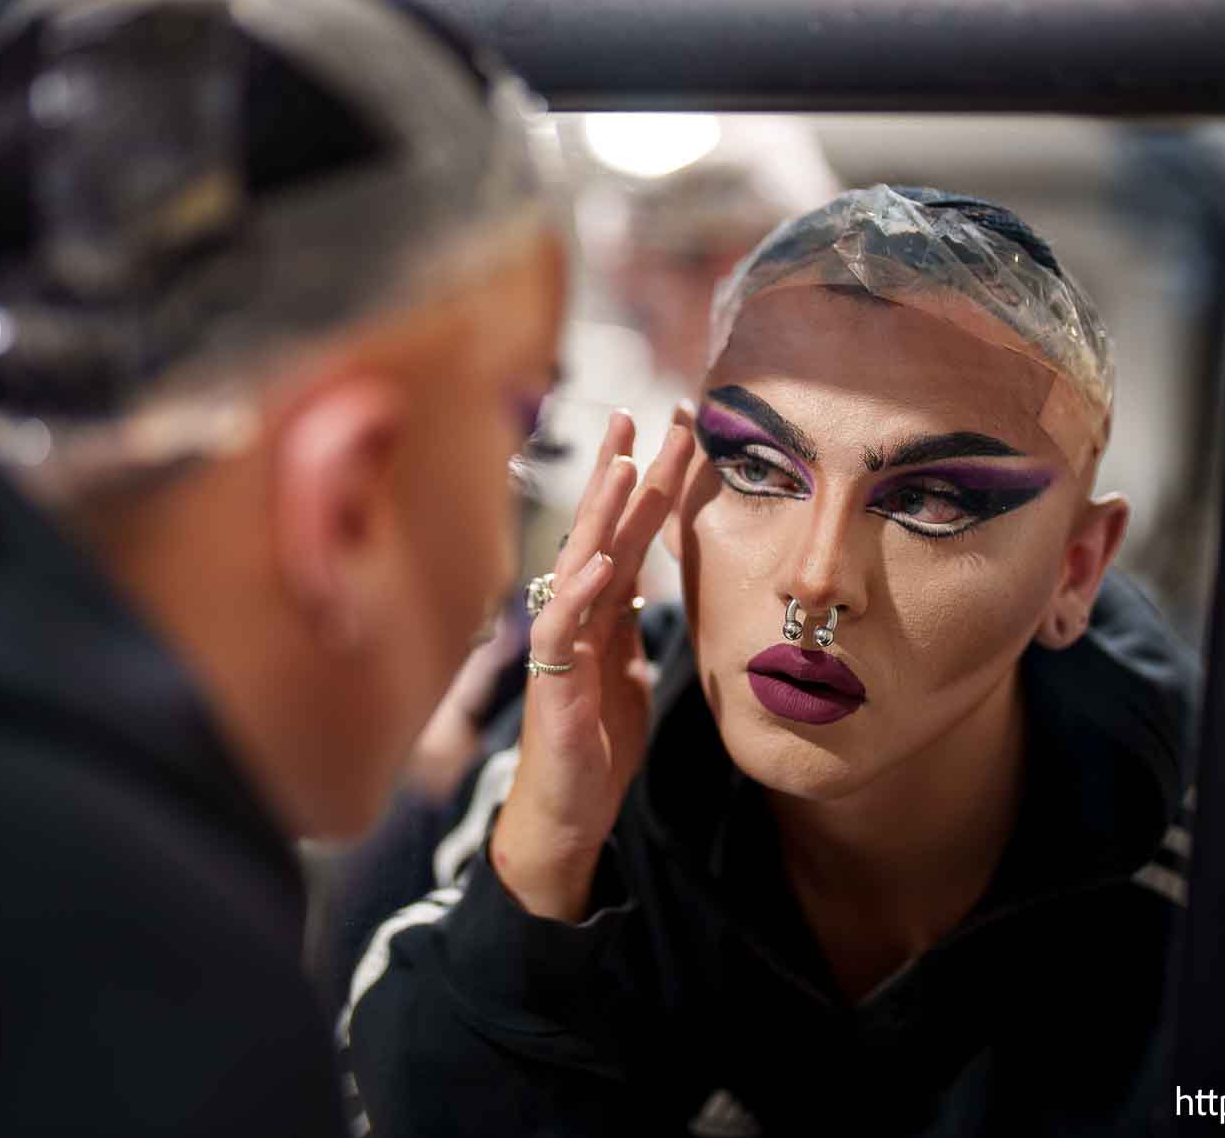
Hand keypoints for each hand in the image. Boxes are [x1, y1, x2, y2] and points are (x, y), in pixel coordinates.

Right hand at [491, 409, 693, 920]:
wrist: (567, 810)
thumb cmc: (594, 743)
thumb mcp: (625, 670)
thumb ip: (629, 624)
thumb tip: (644, 586)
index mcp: (598, 609)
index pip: (624, 531)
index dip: (646, 482)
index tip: (669, 430)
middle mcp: (575, 615)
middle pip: (599, 529)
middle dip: (619, 471)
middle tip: (636, 414)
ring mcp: (562, 645)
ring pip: (578, 565)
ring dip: (600, 515)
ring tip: (624, 466)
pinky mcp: (555, 684)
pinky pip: (563, 631)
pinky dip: (579, 594)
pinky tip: (598, 563)